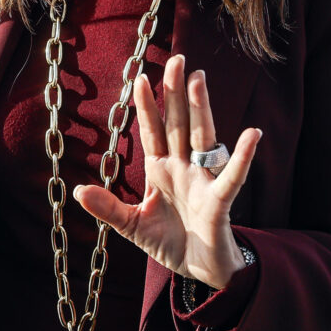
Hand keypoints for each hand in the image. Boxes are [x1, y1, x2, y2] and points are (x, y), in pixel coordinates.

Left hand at [74, 54, 260, 289]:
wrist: (198, 270)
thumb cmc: (169, 242)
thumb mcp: (131, 224)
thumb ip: (108, 207)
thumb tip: (78, 189)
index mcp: (161, 169)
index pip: (153, 130)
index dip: (147, 106)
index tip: (139, 76)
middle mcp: (183, 167)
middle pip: (178, 123)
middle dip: (175, 93)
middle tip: (176, 60)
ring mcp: (202, 181)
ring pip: (201, 138)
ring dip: (200, 109)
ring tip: (199, 79)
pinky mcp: (219, 201)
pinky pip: (231, 176)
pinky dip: (243, 156)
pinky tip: (252, 134)